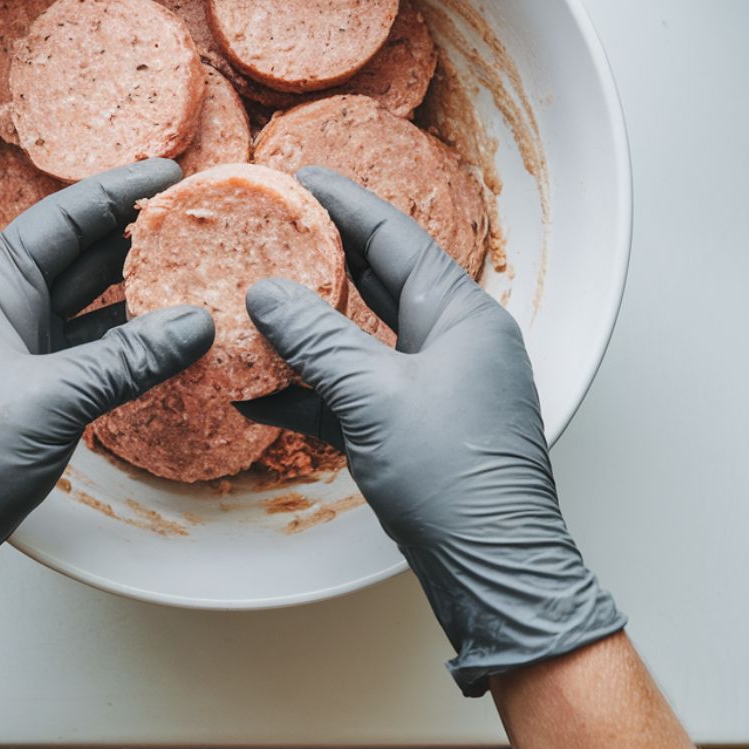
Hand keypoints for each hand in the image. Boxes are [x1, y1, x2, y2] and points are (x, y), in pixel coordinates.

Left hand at [0, 160, 213, 652]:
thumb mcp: (49, 400)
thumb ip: (126, 359)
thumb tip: (194, 325)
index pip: (61, 220)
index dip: (117, 191)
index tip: (169, 174)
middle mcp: (1, 310)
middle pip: (79, 256)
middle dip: (134, 237)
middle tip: (193, 219)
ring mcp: (17, 351)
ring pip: (89, 305)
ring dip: (138, 292)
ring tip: (195, 271)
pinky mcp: (32, 389)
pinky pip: (90, 350)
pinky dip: (128, 343)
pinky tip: (170, 339)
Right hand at [239, 167, 623, 695]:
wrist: (491, 570)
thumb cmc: (453, 477)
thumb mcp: (374, 397)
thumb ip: (317, 340)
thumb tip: (266, 293)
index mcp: (462, 315)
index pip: (396, 238)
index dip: (345, 204)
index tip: (300, 177)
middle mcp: (453, 340)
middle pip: (378, 280)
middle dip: (323, 258)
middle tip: (273, 230)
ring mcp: (435, 385)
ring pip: (363, 337)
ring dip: (311, 327)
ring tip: (257, 300)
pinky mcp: (414, 427)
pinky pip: (357, 391)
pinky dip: (314, 389)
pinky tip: (262, 393)